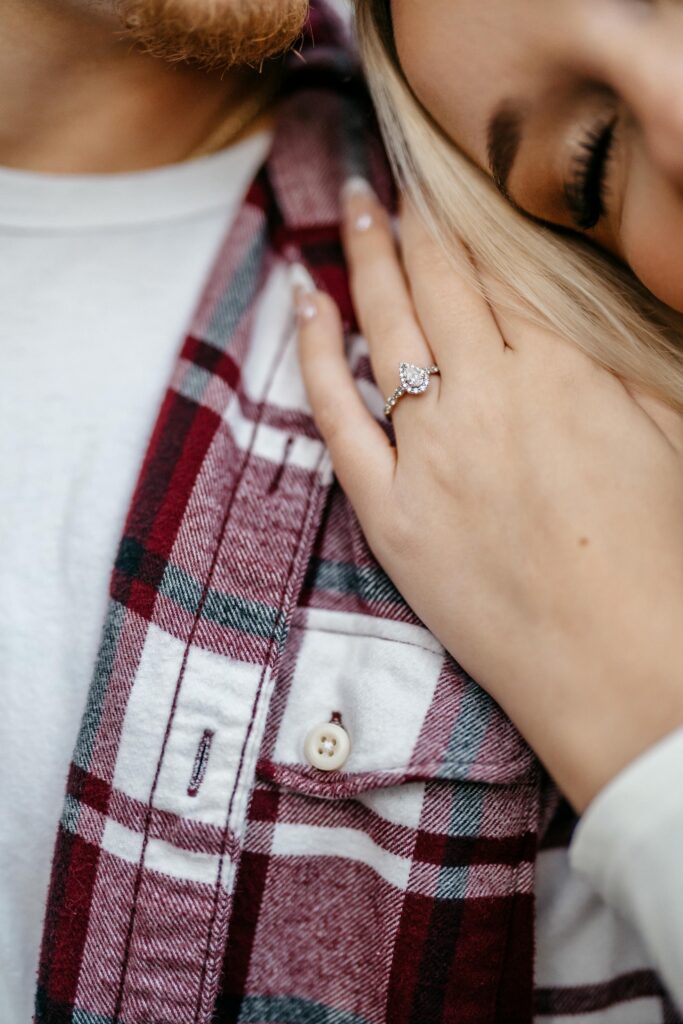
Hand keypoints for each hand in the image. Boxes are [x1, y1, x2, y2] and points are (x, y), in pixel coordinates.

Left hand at [294, 181, 682, 813]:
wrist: (621, 670)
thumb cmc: (658, 560)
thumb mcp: (661, 434)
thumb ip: (607, 367)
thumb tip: (565, 319)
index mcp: (561, 372)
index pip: (493, 272)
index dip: (460, 222)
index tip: (438, 188)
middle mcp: (486, 397)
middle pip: (433, 284)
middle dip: (405, 220)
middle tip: (381, 182)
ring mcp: (430, 455)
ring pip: (384, 331)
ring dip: (361, 261)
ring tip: (348, 209)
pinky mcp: (390, 514)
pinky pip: (337, 419)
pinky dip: (317, 356)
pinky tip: (304, 305)